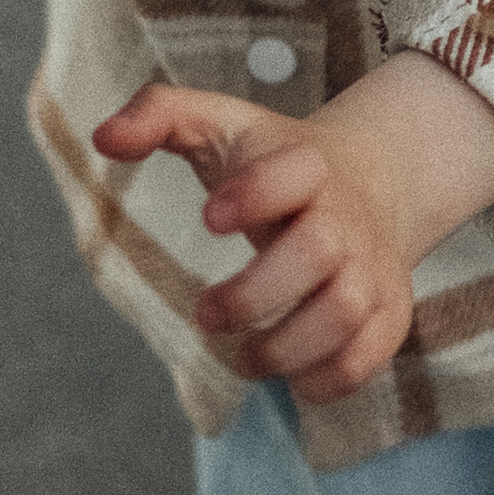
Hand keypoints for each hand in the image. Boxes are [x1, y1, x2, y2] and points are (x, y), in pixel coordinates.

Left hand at [93, 56, 493, 404]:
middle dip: (254, 294)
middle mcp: (347, 216)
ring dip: (287, 348)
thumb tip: (103, 138)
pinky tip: (290, 377)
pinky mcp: (390, 310)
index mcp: (306, 164)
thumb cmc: (275, 159)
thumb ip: (159, 115)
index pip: (293, 172)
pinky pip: (369, 356)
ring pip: (346, 313)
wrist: (377, 178)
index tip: (208, 220)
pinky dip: (328, 379)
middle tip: (205, 314)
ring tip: (244, 356)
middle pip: (317, 252)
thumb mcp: (221, 124)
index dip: (255, 194)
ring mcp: (373, 265)